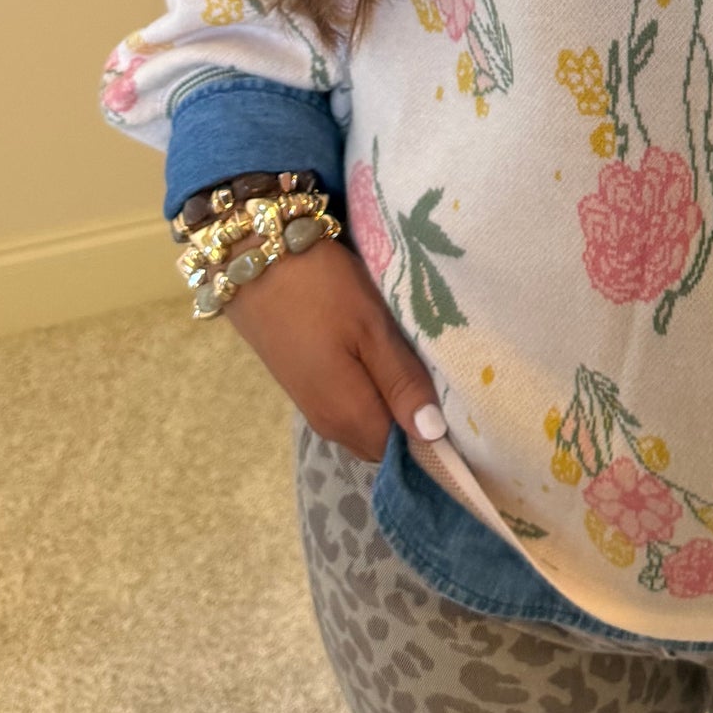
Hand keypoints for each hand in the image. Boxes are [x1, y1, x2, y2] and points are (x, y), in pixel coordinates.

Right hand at [225, 238, 443, 463]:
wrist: (250, 261)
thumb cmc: (319, 289)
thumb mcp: (370, 327)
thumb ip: (402, 381)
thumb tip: (434, 436)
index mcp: (349, 417)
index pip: (406, 451)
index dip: (437, 433)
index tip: (463, 403)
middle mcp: (330, 424)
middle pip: (387, 440)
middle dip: (417, 419)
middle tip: (446, 374)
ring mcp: (314, 406)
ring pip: (369, 421)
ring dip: (394, 401)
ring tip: (419, 360)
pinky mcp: (305, 386)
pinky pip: (351, 404)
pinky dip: (373, 390)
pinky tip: (386, 357)